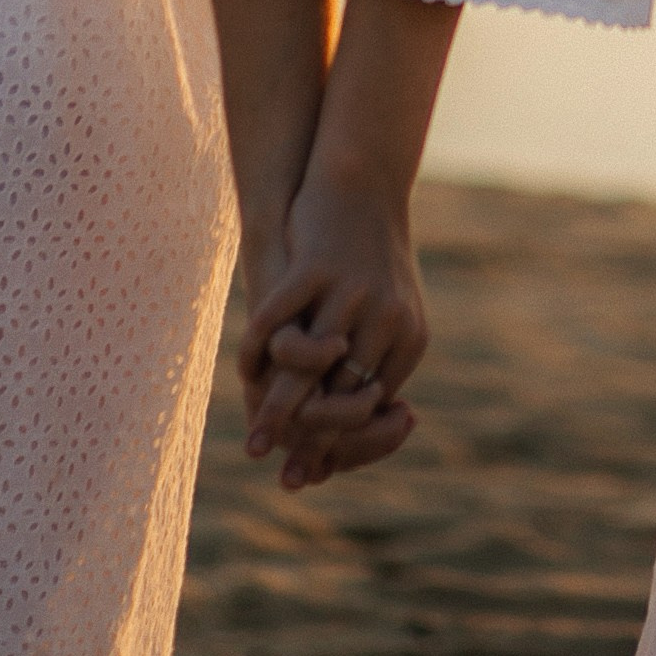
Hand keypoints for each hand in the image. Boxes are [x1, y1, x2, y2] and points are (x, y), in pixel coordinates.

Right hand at [238, 171, 428, 491]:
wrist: (365, 182)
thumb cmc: (371, 254)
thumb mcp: (387, 308)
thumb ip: (374, 359)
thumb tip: (355, 421)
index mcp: (409, 336)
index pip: (371, 408)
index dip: (341, 444)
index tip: (312, 473)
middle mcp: (387, 318)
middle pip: (341, 396)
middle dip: (309, 441)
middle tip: (281, 473)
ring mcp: (351, 291)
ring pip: (308, 368)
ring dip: (279, 409)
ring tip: (257, 441)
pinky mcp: (317, 264)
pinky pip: (280, 316)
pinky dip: (259, 345)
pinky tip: (246, 368)